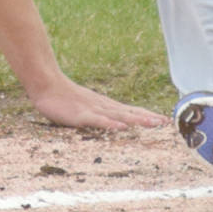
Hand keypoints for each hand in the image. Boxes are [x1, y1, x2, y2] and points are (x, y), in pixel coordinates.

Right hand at [27, 76, 167, 130]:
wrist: (46, 84)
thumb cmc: (63, 98)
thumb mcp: (85, 106)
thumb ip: (98, 113)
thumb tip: (112, 120)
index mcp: (104, 105)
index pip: (130, 111)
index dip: (147, 115)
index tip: (164, 121)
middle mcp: (103, 106)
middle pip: (129, 113)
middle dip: (148, 118)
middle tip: (166, 123)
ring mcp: (93, 109)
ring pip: (118, 115)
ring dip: (136, 120)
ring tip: (152, 124)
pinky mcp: (81, 114)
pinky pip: (98, 120)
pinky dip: (110, 123)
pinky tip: (121, 126)